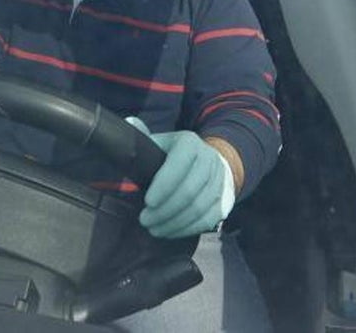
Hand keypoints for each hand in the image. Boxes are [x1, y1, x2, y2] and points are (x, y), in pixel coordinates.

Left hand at [125, 117, 234, 238]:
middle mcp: (209, 160)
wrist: (211, 160)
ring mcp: (221, 180)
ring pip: (199, 208)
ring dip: (174, 222)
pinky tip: (171, 231)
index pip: (178, 165)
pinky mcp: (226, 200)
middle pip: (189, 191)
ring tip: (154, 228)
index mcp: (190, 143)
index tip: (147, 202)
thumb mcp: (161, 141)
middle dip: (164, 210)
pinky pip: (208, 219)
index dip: (163, 186)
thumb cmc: (175, 155)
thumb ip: (143, 135)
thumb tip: (129, 123)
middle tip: (145, 220)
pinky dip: (188, 229)